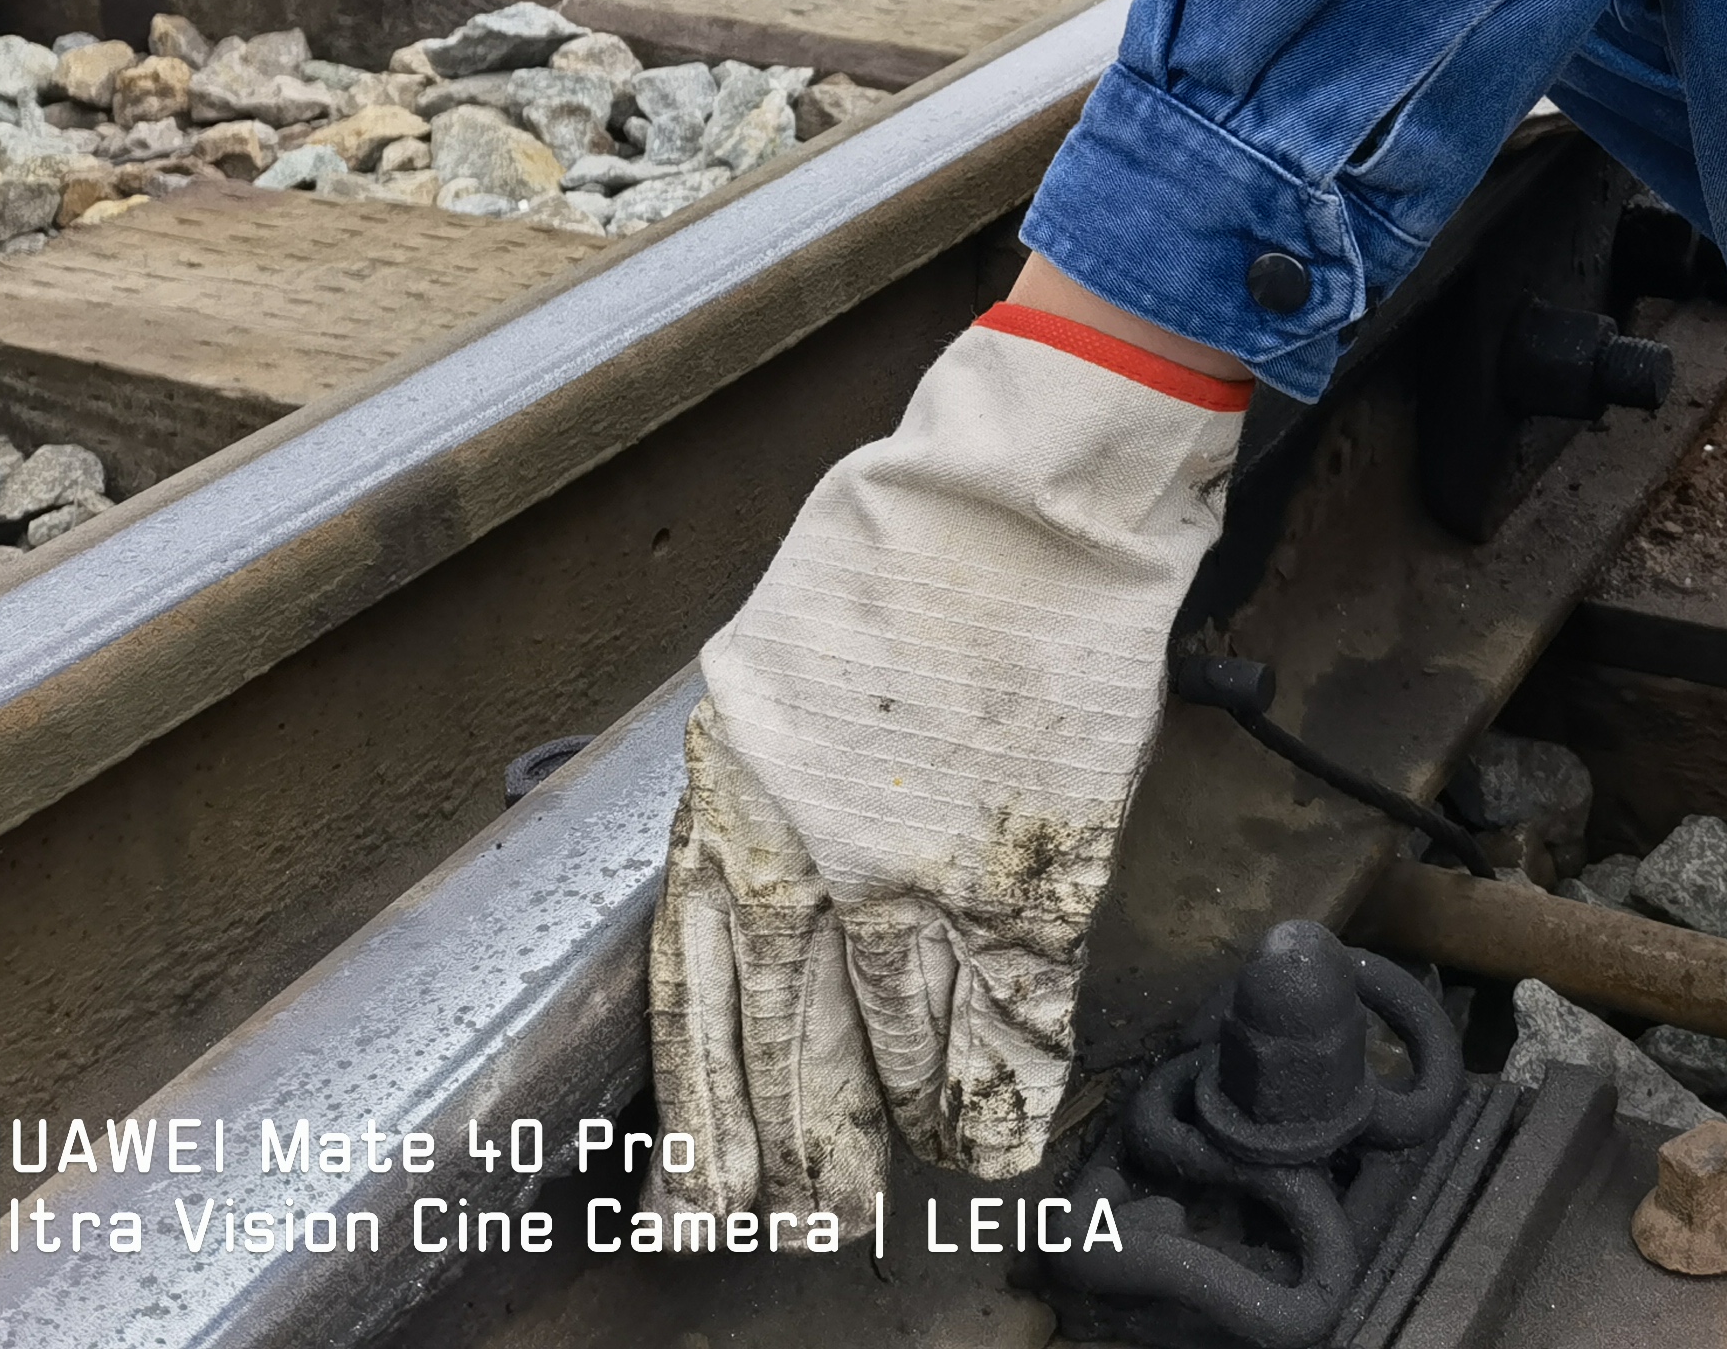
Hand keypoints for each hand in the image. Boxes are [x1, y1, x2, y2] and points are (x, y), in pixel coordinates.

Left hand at [648, 288, 1249, 1216]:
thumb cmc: (901, 542)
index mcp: (736, 800)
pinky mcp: (1031, 863)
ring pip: (899, 1046)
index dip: (701, 1107)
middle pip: (790, 1048)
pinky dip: (1004, 1081)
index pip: (700, 999)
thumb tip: (755, 862)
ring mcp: (926, 867)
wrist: (1024, 493)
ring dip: (891, 1134)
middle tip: (788, 1232)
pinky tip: (994, 1133)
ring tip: (882, 1201)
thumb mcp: (770, 661)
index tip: (694, 1187)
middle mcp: (816, 854)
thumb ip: (758, 780)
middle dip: (790, 1155)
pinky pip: (1010, 1006)